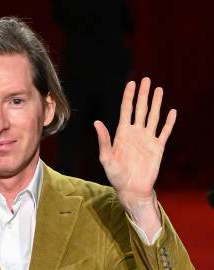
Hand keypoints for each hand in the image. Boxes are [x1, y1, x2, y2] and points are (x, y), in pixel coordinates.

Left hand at [94, 77, 175, 202]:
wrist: (132, 189)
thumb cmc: (116, 176)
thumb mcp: (106, 158)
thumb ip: (103, 140)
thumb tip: (96, 122)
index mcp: (122, 134)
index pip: (126, 110)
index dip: (128, 97)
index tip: (131, 83)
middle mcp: (136, 134)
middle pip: (140, 109)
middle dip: (143, 95)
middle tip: (146, 80)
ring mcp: (147, 139)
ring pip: (153, 117)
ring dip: (156, 103)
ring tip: (159, 90)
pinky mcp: (158, 148)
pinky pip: (164, 132)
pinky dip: (169, 122)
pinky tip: (172, 112)